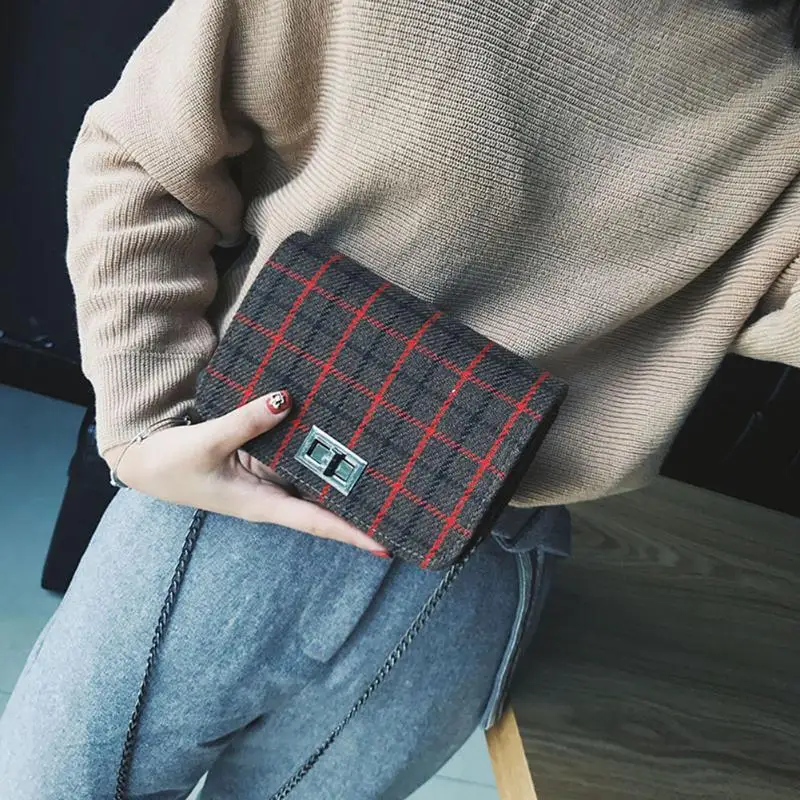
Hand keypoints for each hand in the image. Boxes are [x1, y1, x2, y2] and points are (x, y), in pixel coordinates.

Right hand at [104, 390, 389, 555]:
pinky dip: (320, 455)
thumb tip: (284, 400)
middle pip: (326, 508)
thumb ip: (245, 421)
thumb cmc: (172, 462)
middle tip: (406, 507)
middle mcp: (272, 497)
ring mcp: (269, 481)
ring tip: (390, 476)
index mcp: (261, 504)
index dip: (351, 534)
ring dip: (345, 482)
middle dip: (362, 511)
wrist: (148, 461)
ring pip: (315, 484)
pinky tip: (343, 441)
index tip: (387, 545)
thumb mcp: (207, 442)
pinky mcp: (263, 464)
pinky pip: (298, 461)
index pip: (316, 522)